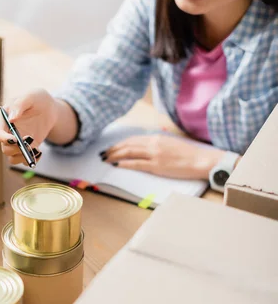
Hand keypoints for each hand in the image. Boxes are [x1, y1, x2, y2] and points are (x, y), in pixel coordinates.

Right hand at [0, 89, 57, 164]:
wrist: (49, 109)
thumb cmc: (37, 99)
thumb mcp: (30, 97)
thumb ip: (19, 105)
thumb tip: (11, 119)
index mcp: (3, 119)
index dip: (4, 139)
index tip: (16, 139)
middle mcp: (7, 133)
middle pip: (5, 149)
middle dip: (17, 149)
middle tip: (30, 140)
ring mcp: (16, 142)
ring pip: (12, 159)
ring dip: (24, 157)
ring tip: (35, 148)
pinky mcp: (25, 149)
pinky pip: (24, 161)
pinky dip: (32, 160)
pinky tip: (39, 152)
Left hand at [101, 133, 223, 179]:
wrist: (200, 160)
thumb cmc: (188, 153)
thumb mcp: (172, 142)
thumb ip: (159, 141)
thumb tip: (150, 141)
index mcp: (157, 137)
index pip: (133, 139)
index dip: (120, 143)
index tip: (111, 147)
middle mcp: (154, 143)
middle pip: (128, 144)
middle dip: (113, 149)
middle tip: (103, 153)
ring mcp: (154, 154)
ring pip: (129, 153)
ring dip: (115, 156)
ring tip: (106, 159)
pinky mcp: (157, 166)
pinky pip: (136, 164)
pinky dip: (124, 164)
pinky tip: (116, 165)